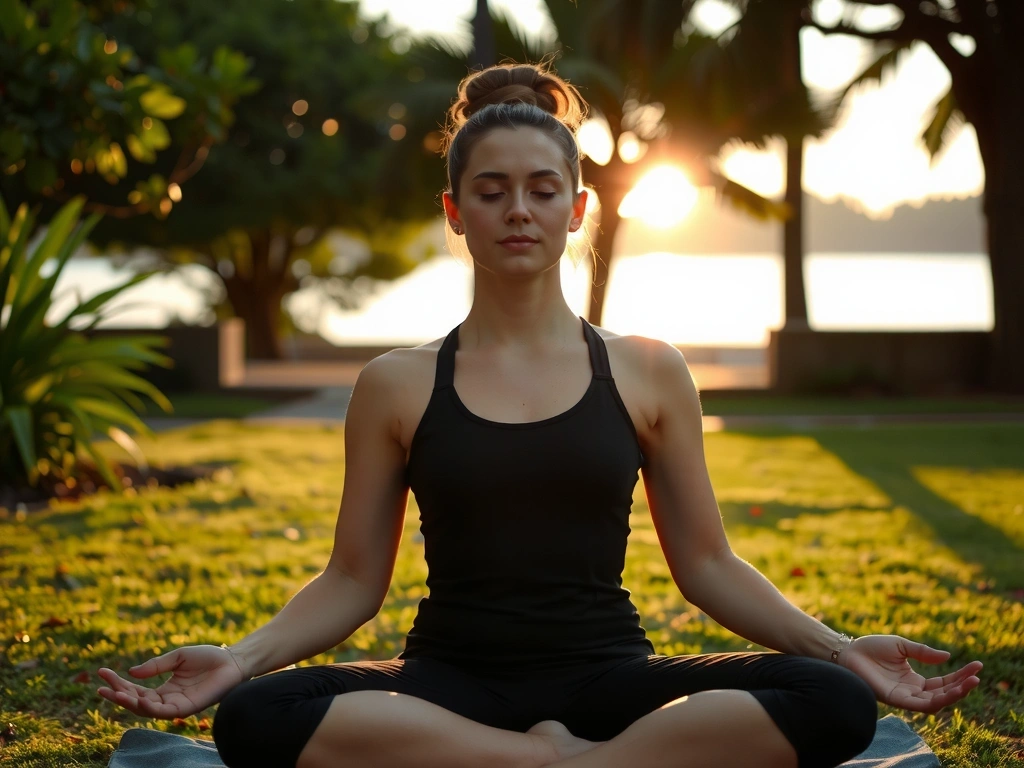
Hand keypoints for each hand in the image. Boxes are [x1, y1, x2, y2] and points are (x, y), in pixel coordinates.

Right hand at [97, 644, 246, 718]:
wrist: (232, 660)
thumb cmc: (208, 657)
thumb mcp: (178, 657)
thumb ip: (156, 665)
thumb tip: (131, 672)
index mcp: (165, 688)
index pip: (136, 689)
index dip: (119, 683)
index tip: (102, 672)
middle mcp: (168, 699)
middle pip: (137, 702)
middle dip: (118, 695)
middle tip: (101, 687)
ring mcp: (177, 705)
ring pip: (147, 710)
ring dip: (130, 703)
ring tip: (115, 693)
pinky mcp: (188, 708)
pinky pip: (165, 712)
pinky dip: (150, 708)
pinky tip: (139, 699)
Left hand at [840, 634, 982, 712]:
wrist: (848, 651)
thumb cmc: (871, 648)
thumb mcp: (901, 645)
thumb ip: (923, 652)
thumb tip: (947, 657)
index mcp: (915, 680)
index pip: (944, 682)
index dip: (960, 675)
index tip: (977, 665)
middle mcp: (912, 691)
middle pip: (943, 694)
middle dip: (962, 686)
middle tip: (977, 676)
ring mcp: (905, 697)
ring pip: (936, 702)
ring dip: (954, 695)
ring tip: (969, 683)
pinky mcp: (896, 700)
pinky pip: (920, 705)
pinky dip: (937, 700)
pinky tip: (949, 691)